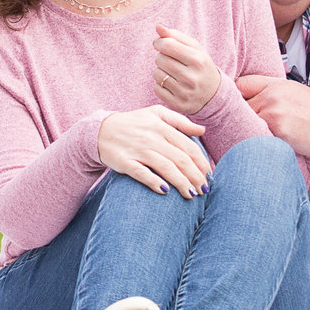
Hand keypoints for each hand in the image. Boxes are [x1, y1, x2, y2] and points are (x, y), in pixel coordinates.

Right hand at [96, 104, 210, 194]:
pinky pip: (142, 173)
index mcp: (162, 126)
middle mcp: (152, 138)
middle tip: (204, 190)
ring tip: (191, 195)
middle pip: (180, 159)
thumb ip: (180, 121)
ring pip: (165, 168)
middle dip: (195, 177)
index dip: (201, 163)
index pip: (188, 147)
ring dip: (181, 183)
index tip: (209, 176)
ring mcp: (138, 150)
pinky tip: (165, 191)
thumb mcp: (156, 114)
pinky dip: (154, 182)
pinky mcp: (124, 162)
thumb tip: (202, 131)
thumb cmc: (133, 123)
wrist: (101, 130)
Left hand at [151, 25, 222, 113]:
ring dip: (160, 70)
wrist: (213, 95)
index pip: (167, 45)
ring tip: (171, 72)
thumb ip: (176, 35)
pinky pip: (156, 88)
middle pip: (160, 59)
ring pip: (157, 74)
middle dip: (161, 57)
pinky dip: (160, 84)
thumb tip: (158, 26)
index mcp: (198, 60)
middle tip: (170, 60)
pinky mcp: (177, 104)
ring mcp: (184, 93)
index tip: (162, 45)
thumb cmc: (201, 66)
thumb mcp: (195, 49)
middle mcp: (191, 78)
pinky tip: (171, 84)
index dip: (160, 43)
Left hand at [237, 73, 309, 155]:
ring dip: (246, 132)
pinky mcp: (277, 132)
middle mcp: (270, 97)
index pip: (240, 85)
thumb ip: (270, 91)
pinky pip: (256, 138)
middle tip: (239, 127)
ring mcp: (272, 114)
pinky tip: (259, 147)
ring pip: (245, 124)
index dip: (235, 96)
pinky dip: (255, 143)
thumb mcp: (292, 90)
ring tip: (250, 138)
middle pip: (238, 107)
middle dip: (239, 118)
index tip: (235, 105)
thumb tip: (248, 98)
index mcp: (273, 85)